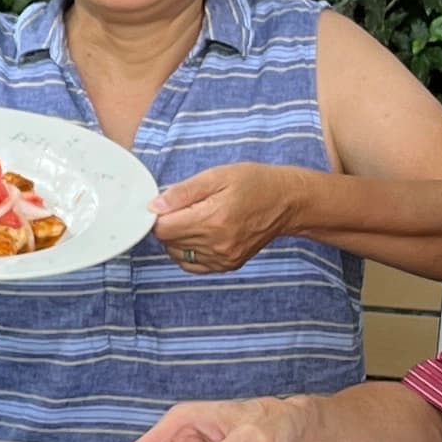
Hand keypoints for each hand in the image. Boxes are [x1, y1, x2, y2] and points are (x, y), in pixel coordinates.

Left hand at [151, 163, 294, 276]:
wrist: (286, 202)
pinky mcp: (228, 265)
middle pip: (168, 242)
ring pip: (177, 254)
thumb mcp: (217, 176)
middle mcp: (217, 244)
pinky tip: (200, 235)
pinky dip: (188, 252)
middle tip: (187, 207)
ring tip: (196, 220)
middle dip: (169, 224)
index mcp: (213, 220)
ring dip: (178, 239)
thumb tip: (154, 206)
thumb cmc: (254, 184)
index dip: (159, 215)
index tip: (168, 204)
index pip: (163, 229)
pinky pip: (192, 265)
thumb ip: (182, 192)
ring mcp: (223, 258)